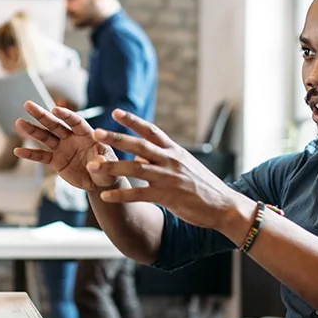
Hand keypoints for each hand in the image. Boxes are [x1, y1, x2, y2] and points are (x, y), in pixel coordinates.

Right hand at [12, 101, 119, 191]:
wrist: (100, 182)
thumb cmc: (108, 170)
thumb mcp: (109, 168)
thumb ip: (102, 163)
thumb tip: (96, 162)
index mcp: (87, 134)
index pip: (75, 122)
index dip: (66, 115)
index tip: (55, 109)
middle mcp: (72, 138)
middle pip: (55, 124)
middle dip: (42, 115)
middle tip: (28, 104)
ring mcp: (62, 148)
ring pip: (45, 137)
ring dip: (32, 130)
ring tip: (19, 122)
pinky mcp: (56, 161)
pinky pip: (42, 156)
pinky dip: (30, 154)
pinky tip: (18, 151)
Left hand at [86, 109, 254, 234]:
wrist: (224, 205)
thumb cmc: (203, 186)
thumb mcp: (184, 165)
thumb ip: (162, 158)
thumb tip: (138, 153)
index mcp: (175, 151)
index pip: (151, 130)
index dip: (133, 120)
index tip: (115, 112)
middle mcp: (171, 160)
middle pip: (139, 145)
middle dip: (116, 138)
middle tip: (95, 133)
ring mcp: (169, 178)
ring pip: (136, 168)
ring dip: (112, 166)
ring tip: (92, 166)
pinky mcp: (168, 196)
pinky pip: (140, 194)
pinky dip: (121, 194)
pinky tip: (106, 196)